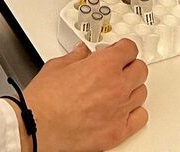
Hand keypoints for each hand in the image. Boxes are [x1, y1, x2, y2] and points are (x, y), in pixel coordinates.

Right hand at [22, 41, 148, 151]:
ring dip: (132, 88)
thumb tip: (83, 52)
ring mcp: (120, 110)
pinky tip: (124, 110)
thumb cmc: (44, 100)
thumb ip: (76, 56)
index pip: (129, 49)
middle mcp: (117, 86)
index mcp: (104, 65)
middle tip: (118, 68)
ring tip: (118, 89)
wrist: (37, 126)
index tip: (119, 51)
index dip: (123, 48)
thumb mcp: (58, 65)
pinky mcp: (118, 131)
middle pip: (140, 69)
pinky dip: (134, 112)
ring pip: (141, 92)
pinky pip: (141, 117)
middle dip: (129, 66)